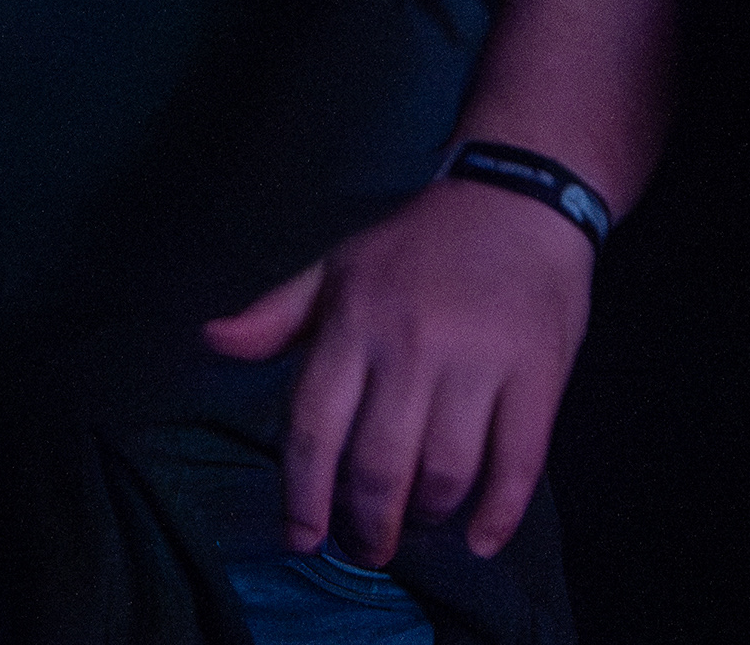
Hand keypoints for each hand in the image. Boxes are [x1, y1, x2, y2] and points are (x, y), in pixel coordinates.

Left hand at [202, 177, 594, 565]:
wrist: (518, 199)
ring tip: (418, 525)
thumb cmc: (417, 245)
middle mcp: (412, 344)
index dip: (303, 494)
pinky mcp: (538, 372)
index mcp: (355, 320)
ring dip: (427, 517)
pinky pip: (518, 462)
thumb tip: (211, 341)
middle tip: (367, 550)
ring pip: (445, 472)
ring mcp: (479, 360)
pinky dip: (498, 514)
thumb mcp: (337, 267)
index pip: (314, 426)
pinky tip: (480, 540)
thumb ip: (277, 315)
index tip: (303, 538)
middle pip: (379, 464)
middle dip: (367, 525)